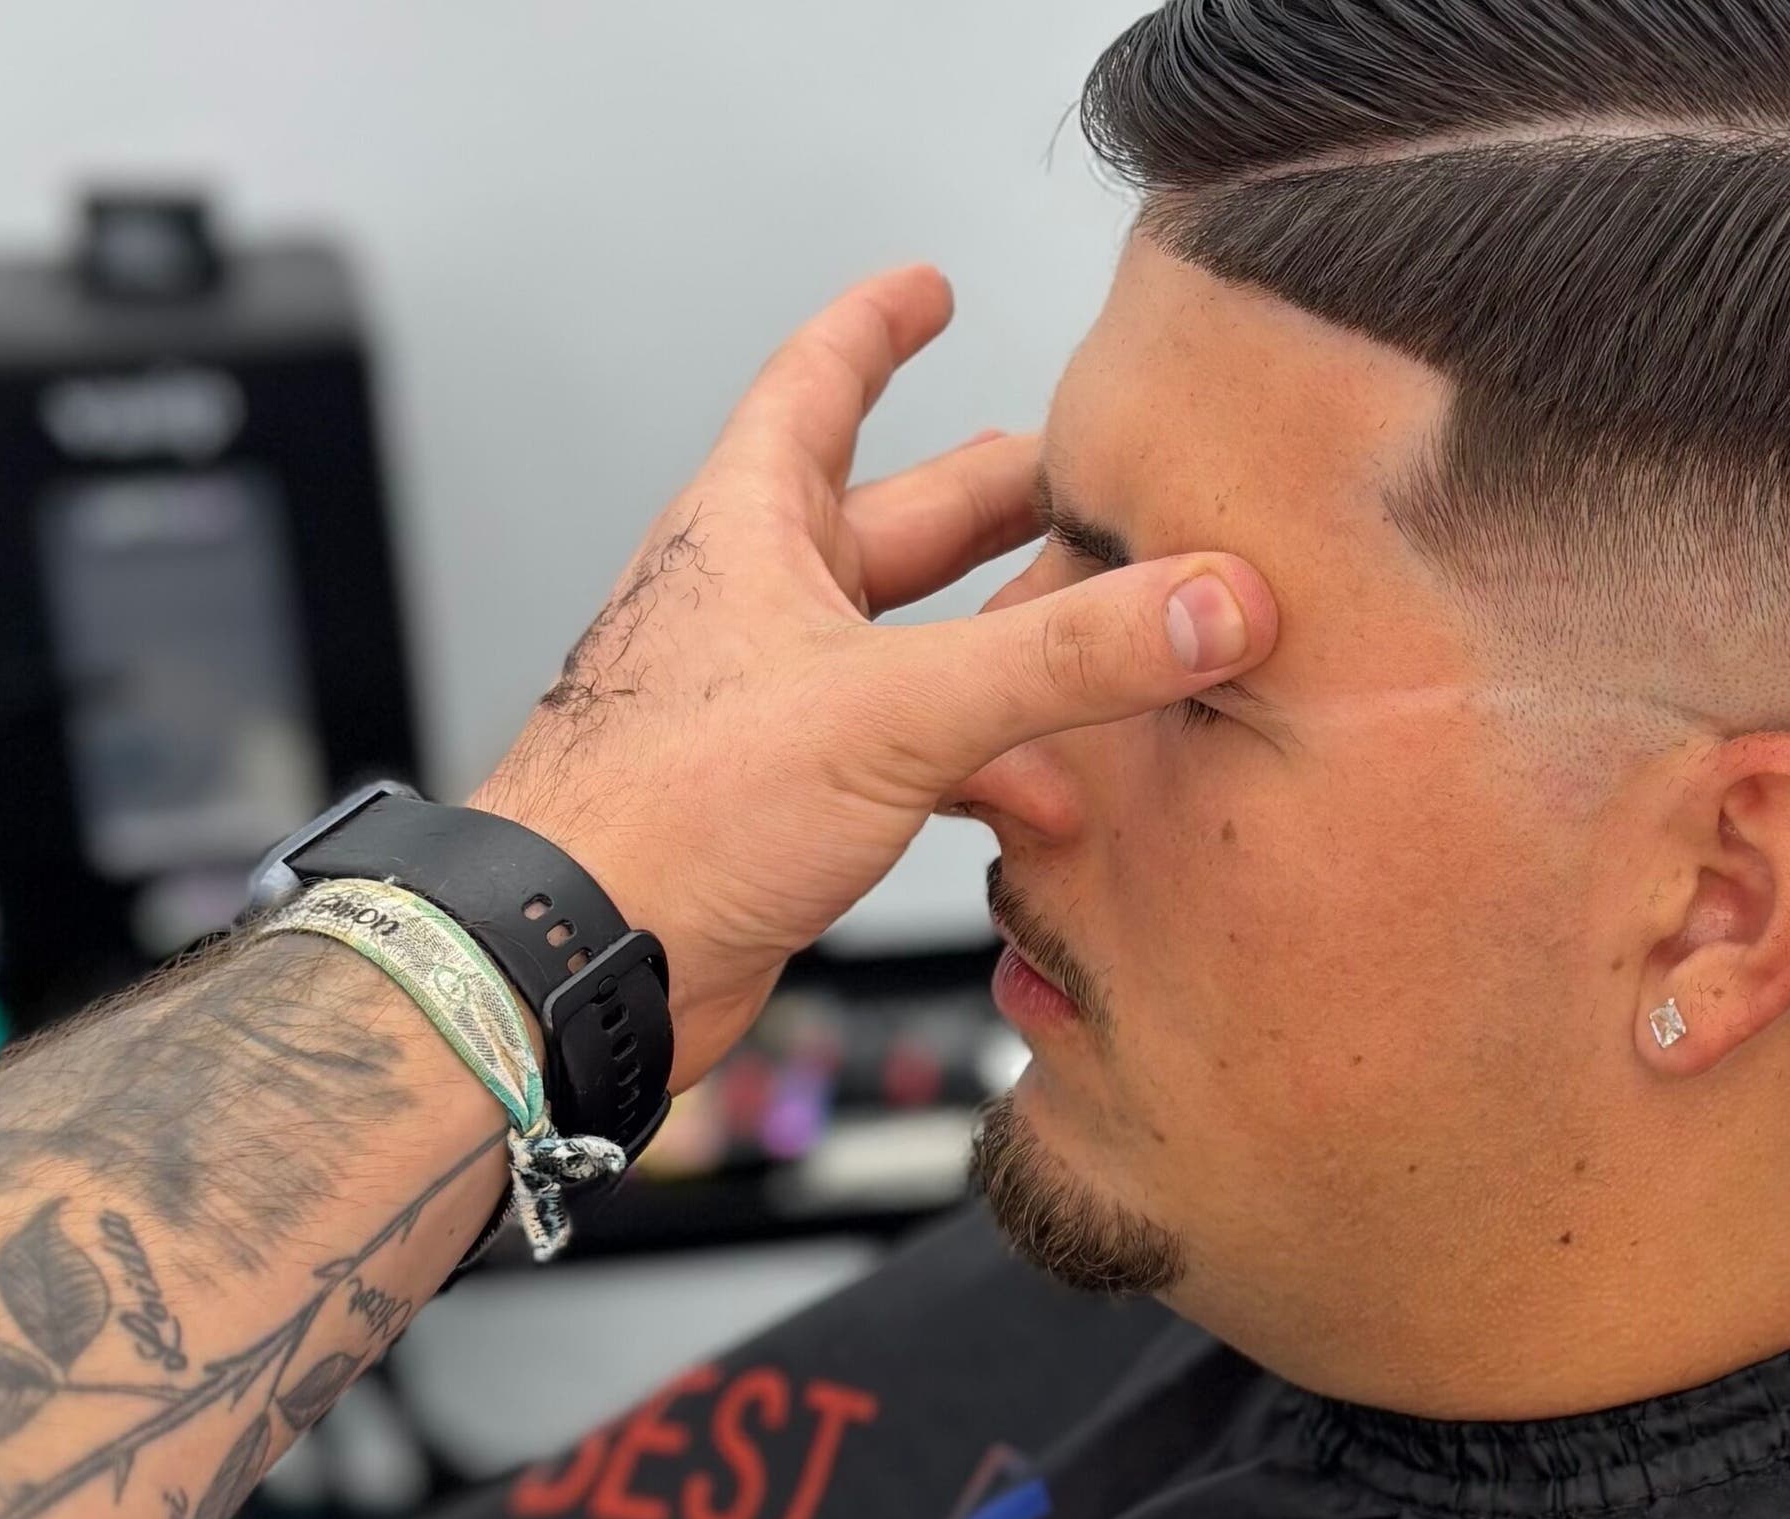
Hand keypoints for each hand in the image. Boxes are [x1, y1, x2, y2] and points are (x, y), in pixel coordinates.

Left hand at [465, 266, 1275, 1079]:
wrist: (579, 958)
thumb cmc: (670, 809)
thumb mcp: (893, 707)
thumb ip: (1065, 659)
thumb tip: (1210, 605)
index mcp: (752, 528)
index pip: (817, 385)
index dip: (878, 329)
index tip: (927, 290)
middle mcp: (760, 600)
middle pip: (903, 518)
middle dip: (1001, 498)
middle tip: (1091, 476)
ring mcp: (776, 701)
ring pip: (921, 641)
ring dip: (1014, 644)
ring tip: (1113, 635)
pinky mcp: (793, 798)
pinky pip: (917, 753)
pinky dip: (990, 768)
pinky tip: (1053, 803)